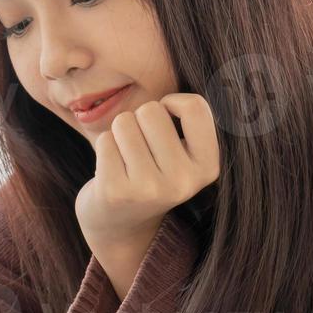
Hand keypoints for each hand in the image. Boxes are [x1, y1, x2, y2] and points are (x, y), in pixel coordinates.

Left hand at [75, 92, 220, 256]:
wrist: (120, 224)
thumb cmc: (152, 170)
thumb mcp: (184, 152)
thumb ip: (189, 119)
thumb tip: (175, 89)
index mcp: (208, 167)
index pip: (196, 107)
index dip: (173, 103)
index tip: (166, 120)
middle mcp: (183, 181)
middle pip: (152, 111)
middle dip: (140, 119)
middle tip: (140, 146)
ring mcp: (150, 189)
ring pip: (124, 122)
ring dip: (120, 132)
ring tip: (126, 157)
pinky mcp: (116, 192)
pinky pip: (105, 140)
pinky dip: (105, 147)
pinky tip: (112, 169)